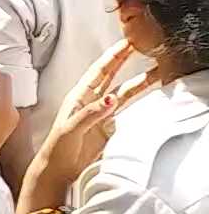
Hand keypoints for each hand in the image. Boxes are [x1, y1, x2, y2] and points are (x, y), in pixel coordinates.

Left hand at [29, 41, 156, 185]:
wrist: (58, 170)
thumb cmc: (56, 149)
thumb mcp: (70, 129)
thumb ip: (90, 114)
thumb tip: (110, 99)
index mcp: (78, 97)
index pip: (99, 71)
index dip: (113, 57)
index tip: (126, 43)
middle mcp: (90, 102)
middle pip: (112, 76)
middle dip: (125, 60)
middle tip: (141, 46)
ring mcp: (101, 114)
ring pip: (123, 92)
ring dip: (139, 81)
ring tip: (157, 71)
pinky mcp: (108, 128)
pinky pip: (126, 109)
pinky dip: (138, 101)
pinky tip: (148, 95)